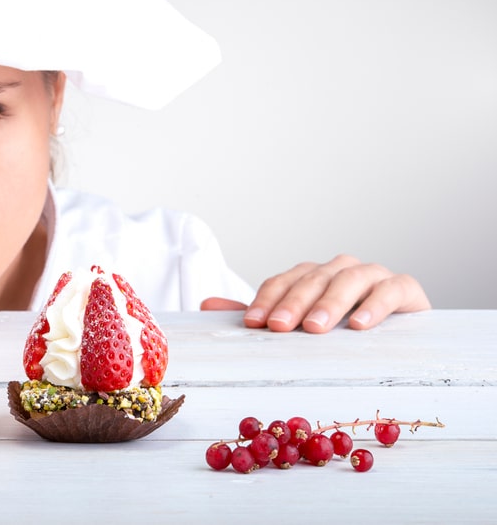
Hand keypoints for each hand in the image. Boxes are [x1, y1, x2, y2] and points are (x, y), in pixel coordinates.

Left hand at [200, 254, 430, 331]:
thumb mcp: (297, 328)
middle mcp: (339, 270)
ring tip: (316, 328)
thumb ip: (258, 316)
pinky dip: (377, 304)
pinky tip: (361, 325)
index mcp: (311, 276)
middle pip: (312, 278)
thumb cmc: (342, 335)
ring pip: (349, 279)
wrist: (398, 342)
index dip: (266, 300)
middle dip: (293, 302)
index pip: (282, 281)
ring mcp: (374, 276)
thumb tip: (207, 305)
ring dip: (330, 302)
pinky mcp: (405, 290)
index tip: (253, 324)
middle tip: (280, 328)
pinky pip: (392, 289)